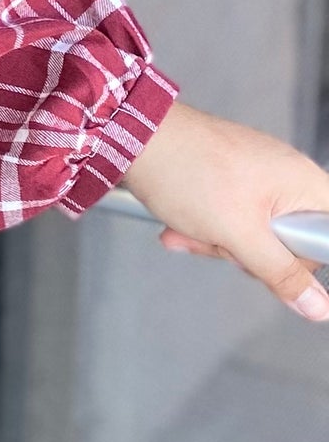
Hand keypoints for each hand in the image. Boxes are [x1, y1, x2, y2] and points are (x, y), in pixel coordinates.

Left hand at [121, 99, 328, 321]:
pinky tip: (179, 226)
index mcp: (304, 183)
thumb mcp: (239, 235)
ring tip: (191, 227)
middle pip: (290, 242)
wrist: (132, 135)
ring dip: (218, 241)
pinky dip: (205, 226)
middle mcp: (287, 177)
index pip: (328, 237)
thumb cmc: (188, 171)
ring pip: (254, 235)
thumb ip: (281, 273)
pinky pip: (230, 219)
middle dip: (249, 253)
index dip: (304, 258)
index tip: (274, 258)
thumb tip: (316, 306)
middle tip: (223, 240)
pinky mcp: (230, 180)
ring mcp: (257, 177)